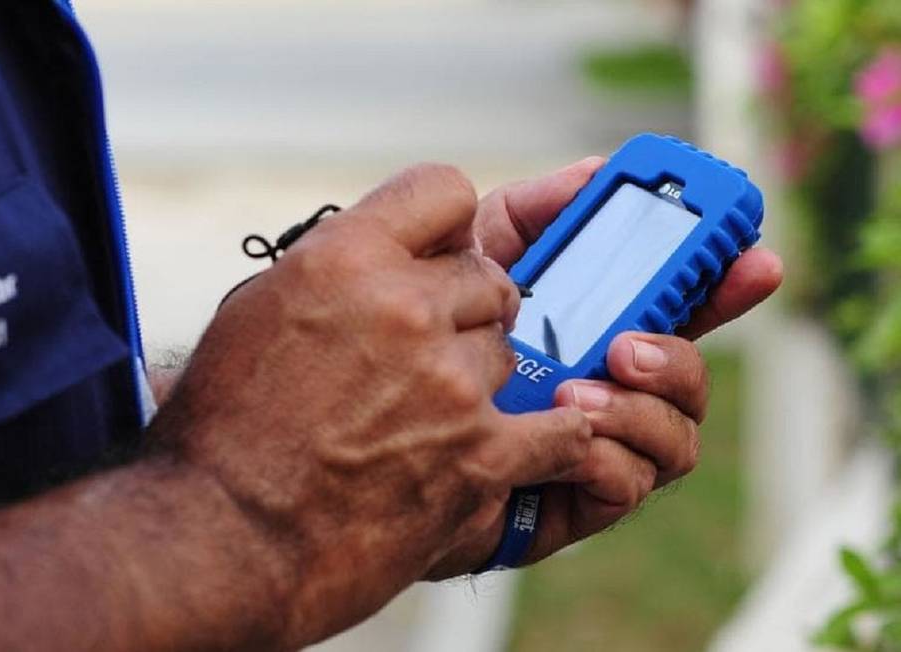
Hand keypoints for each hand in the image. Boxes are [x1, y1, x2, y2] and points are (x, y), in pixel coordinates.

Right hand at [166, 164, 594, 647]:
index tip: (439, 255)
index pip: (444, 190)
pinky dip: (552, 436)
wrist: (222, 540)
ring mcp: (449, 380)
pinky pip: (559, 429)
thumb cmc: (222, 432)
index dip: (445, 226)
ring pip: (506, 350)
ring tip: (429, 419)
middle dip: (462, 309)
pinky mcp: (480, 454)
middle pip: (486, 277)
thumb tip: (378, 249)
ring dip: (478, 379)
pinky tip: (536, 439)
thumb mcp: (255, 313)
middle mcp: (404, 306)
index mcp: (343, 257)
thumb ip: (330, 268)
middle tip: (429, 352)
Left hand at [427, 158, 782, 571]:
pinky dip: (607, 453)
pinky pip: (631, 481)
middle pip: (691, 371)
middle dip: (684, 353)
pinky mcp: (578, 497)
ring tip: (575, 388)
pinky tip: (563, 435)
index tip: (753, 256)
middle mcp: (612, 387)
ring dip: (640, 407)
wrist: (367, 422)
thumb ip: (529, 215)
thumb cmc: (423, 338)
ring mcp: (602, 444)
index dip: (725, 280)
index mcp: (597, 327)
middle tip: (631, 341)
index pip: (679, 303)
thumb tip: (594, 169)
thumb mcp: (471, 262)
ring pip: (676, 433)